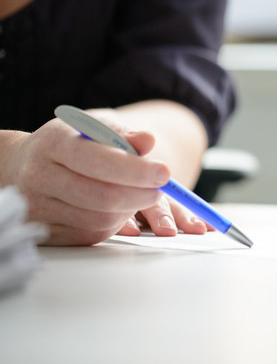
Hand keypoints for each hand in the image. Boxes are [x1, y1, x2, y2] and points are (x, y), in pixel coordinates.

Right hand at [1, 115, 205, 244]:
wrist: (25, 165)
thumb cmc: (71, 143)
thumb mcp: (94, 127)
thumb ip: (123, 135)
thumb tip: (148, 140)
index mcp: (54, 143)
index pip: (98, 161)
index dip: (136, 170)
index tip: (164, 173)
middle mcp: (39, 176)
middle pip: (102, 197)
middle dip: (141, 195)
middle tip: (160, 189)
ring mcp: (39, 208)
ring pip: (100, 220)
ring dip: (130, 210)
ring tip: (137, 194)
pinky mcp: (47, 232)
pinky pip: (92, 235)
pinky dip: (114, 222)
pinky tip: (117, 207)